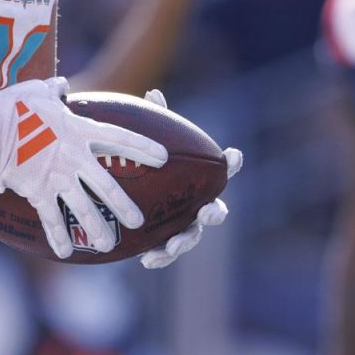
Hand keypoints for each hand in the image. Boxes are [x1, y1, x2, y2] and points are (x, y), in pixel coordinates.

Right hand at [0, 78, 167, 258]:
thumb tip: (61, 84)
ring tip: (108, 246)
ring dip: (96, 228)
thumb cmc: (14, 105)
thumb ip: (55, 90)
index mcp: (79, 131)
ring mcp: (56, 177)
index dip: (142, 148)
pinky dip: (57, 236)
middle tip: (139, 222)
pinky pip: (50, 218)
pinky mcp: (37, 191)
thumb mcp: (38, 91)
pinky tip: (65, 252)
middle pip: (106, 186)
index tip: (163, 157)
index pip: (119, 138)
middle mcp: (73, 157)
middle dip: (123, 205)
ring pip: (82, 208)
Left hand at [138, 88, 241, 268]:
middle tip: (208, 211)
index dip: (231, 163)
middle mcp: (197, 204)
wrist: (122, 198)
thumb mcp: (145, 144)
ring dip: (185, 241)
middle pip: (215, 210)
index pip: (221, 170)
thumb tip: (153, 94)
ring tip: (174, 244)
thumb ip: (155, 122)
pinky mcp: (164, 244)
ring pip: (192, 237)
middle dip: (214, 212)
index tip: (233, 154)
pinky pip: (165, 254)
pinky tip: (148, 260)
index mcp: (198, 180)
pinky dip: (160, 257)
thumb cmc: (143, 166)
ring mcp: (183, 226)